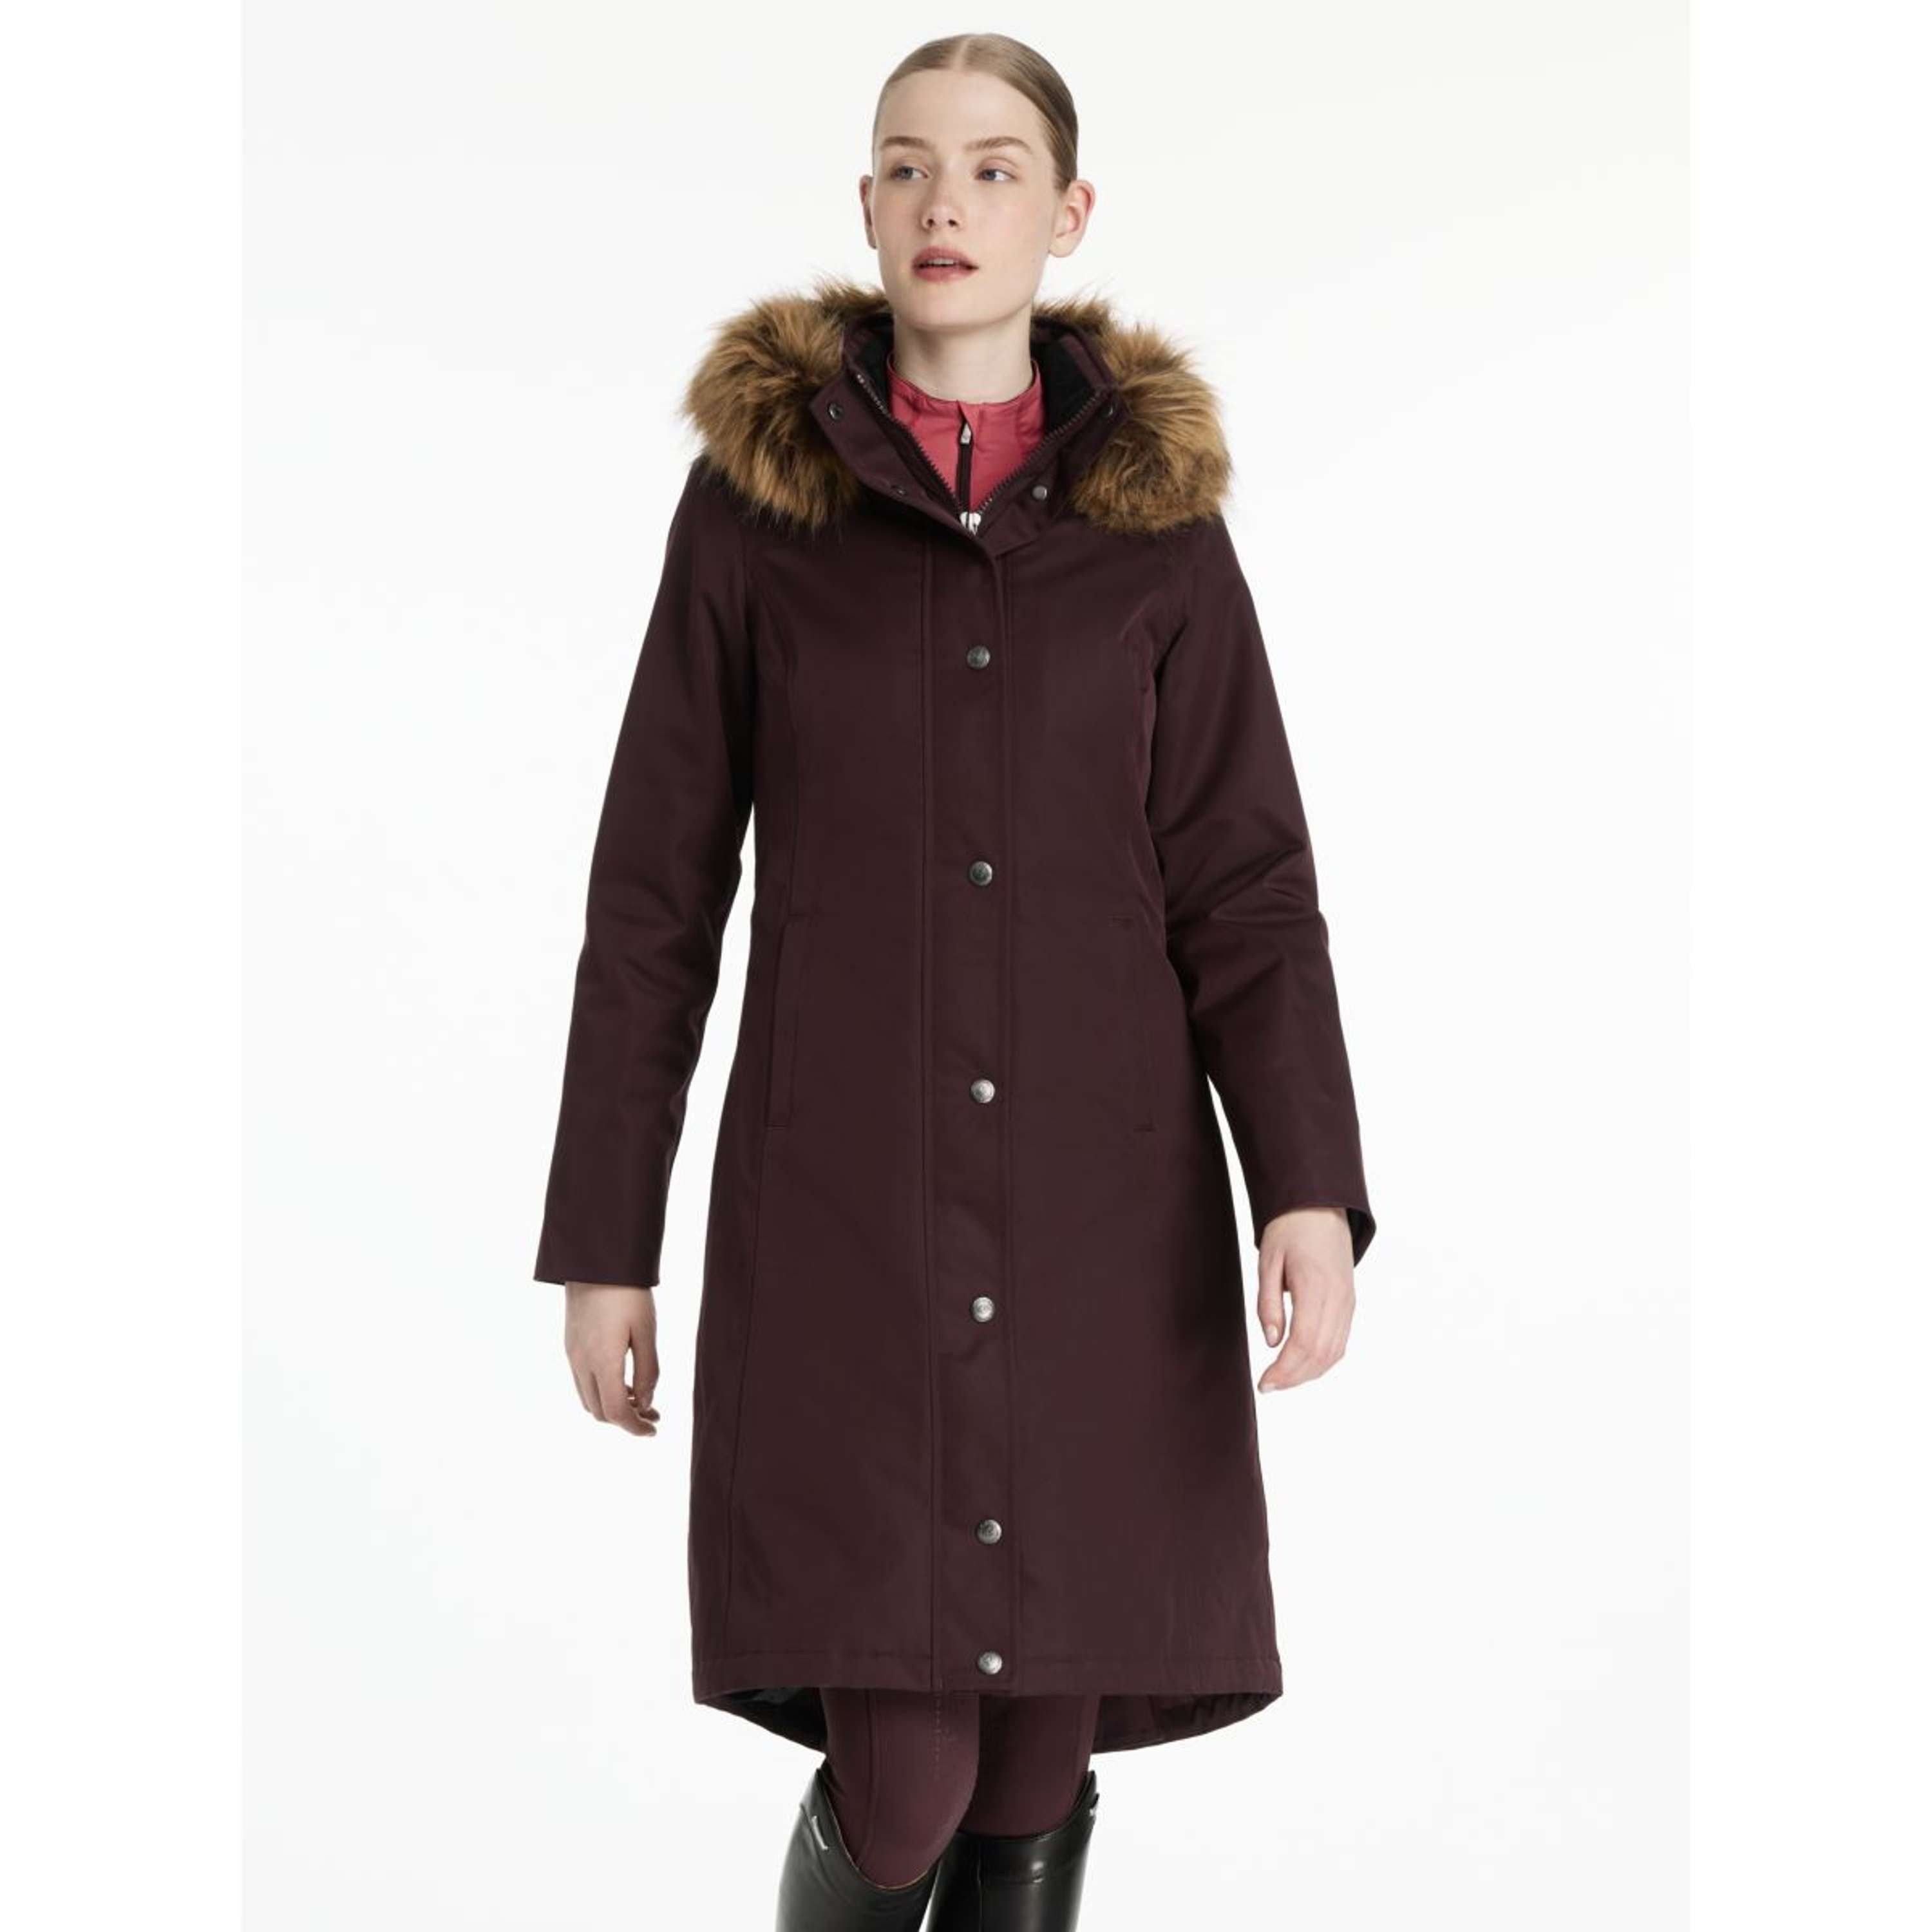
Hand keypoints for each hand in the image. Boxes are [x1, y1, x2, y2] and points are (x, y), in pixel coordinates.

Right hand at [563, 1282, 660, 1433]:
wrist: (595, 1260)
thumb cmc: (627, 1292)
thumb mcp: (646, 1331)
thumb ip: (648, 1371)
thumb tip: (646, 1403)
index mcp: (602, 1362)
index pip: (616, 1412)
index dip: (635, 1427)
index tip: (653, 1429)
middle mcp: (581, 1363)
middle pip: (599, 1411)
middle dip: (626, 1419)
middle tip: (654, 1414)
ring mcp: (572, 1354)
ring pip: (588, 1398)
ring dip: (612, 1406)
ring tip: (640, 1398)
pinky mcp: (570, 1344)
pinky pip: (582, 1381)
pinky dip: (602, 1390)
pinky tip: (622, 1379)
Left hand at [1255, 1207, 1354, 1392]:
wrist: (1320, 1206)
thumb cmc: (1290, 1229)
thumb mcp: (1268, 1261)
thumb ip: (1268, 1303)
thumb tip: (1271, 1341)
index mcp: (1316, 1286)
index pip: (1304, 1342)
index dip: (1284, 1369)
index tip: (1264, 1383)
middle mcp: (1339, 1299)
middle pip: (1321, 1354)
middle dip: (1294, 1377)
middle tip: (1268, 1386)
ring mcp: (1348, 1302)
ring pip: (1334, 1352)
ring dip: (1308, 1373)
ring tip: (1281, 1379)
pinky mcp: (1349, 1303)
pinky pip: (1340, 1342)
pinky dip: (1322, 1360)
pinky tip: (1301, 1365)